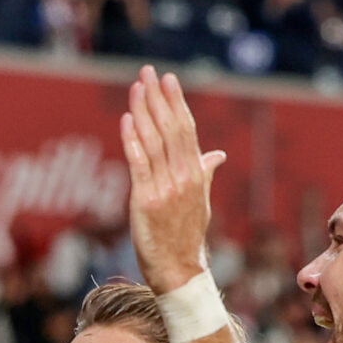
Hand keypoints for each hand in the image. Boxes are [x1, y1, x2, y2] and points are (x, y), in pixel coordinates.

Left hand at [118, 67, 224, 294]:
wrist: (179, 271)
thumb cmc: (186, 238)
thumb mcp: (201, 203)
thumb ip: (205, 174)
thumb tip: (216, 155)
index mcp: (197, 176)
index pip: (186, 130)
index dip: (176, 103)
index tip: (168, 80)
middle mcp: (184, 178)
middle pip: (170, 129)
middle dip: (159, 98)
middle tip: (149, 72)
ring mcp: (165, 189)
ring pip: (153, 142)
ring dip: (143, 111)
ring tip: (136, 87)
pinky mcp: (145, 201)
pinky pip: (138, 164)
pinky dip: (132, 140)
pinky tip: (127, 119)